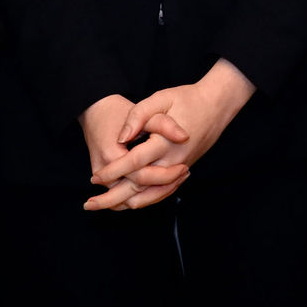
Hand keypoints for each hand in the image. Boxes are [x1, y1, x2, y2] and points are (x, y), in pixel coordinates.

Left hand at [88, 61, 256, 210]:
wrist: (217, 104)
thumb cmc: (187, 98)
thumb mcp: (161, 98)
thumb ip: (138, 115)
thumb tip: (122, 137)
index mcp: (164, 142)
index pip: (133, 163)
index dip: (112, 172)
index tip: (94, 178)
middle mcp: (173, 160)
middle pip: (139, 186)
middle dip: (113, 197)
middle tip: (90, 204)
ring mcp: (180, 167)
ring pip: (151, 194)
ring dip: (127, 203)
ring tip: (105, 207)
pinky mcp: (184, 169)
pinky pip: (164, 192)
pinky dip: (146, 200)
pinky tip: (130, 202)